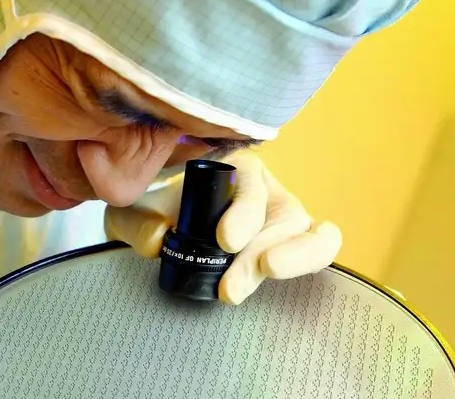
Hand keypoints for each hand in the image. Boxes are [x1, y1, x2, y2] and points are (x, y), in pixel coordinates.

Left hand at [104, 151, 341, 304]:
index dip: (244, 213)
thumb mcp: (134, 212)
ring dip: (285, 262)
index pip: (251, 183)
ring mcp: (282, 213)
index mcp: (231, 167)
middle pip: (280, 214)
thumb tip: (157, 241)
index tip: (224, 240)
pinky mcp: (294, 241)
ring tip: (243, 288)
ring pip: (304, 232)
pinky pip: (320, 243)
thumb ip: (137, 223)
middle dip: (258, 252)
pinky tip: (290, 269)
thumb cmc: (158, 214)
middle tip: (229, 285)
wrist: (166, 227)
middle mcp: (263, 186)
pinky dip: (312, 254)